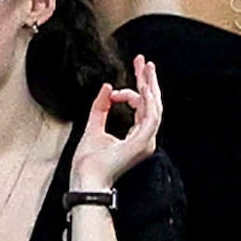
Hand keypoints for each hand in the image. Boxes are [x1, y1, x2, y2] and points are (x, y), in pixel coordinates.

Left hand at [72, 55, 163, 194]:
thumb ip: (101, 107)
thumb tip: (107, 87)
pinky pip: (151, 117)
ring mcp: (145, 141)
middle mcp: (144, 139)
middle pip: (152, 104)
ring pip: (154, 107)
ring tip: (145, 68)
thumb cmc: (89, 162)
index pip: (142, 108)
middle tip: (144, 61)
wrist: (86, 179)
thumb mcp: (93, 127)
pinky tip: (144, 86)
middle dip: (148, 81)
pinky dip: (149, 101)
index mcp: (136, 137)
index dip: (129, 93)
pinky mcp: (141, 143)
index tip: (113, 91)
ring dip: (150, 86)